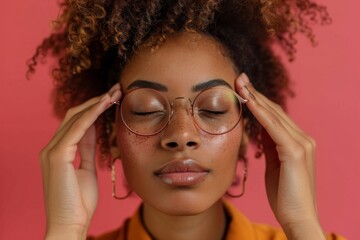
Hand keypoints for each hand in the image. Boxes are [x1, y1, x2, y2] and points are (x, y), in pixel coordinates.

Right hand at [40, 83, 120, 238]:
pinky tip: (105, 105)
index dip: (94, 108)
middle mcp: (51, 147)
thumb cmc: (79, 201)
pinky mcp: (56, 156)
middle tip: (116, 90)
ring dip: (96, 103)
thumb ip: (86, 148)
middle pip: (74, 115)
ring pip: (75, 117)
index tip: (113, 98)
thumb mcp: (86, 168)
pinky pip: (76, 129)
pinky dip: (91, 115)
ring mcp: (51, 150)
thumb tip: (94, 128)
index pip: (76, 122)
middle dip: (96, 101)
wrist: (70, 224)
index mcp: (58, 151)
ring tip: (114, 93)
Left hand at [235, 74, 324, 239]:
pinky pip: (273, 127)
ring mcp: (301, 144)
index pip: (275, 116)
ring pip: (274, 115)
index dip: (258, 101)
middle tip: (239, 77)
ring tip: (240, 83)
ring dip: (255, 98)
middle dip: (255, 93)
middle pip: (275, 110)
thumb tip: (260, 131)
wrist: (297, 217)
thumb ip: (271, 147)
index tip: (243, 87)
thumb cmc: (284, 195)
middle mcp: (303, 139)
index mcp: (297, 142)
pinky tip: (248, 101)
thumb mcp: (274, 165)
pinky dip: (260, 113)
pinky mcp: (295, 152)